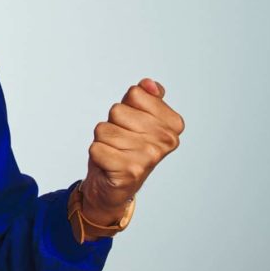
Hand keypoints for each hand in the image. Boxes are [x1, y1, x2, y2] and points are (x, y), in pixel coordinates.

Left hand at [80, 78, 184, 225]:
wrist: (115, 186)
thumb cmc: (126, 147)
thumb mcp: (137, 117)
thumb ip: (146, 96)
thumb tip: (148, 84)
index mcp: (173, 124)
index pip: (135, 93)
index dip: (127, 107)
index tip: (133, 125)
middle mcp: (166, 140)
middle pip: (117, 110)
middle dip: (113, 124)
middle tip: (122, 141)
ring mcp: (149, 157)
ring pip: (104, 129)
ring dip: (103, 140)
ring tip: (115, 152)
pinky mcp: (129, 171)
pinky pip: (96, 147)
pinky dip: (97, 154)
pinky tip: (109, 164)